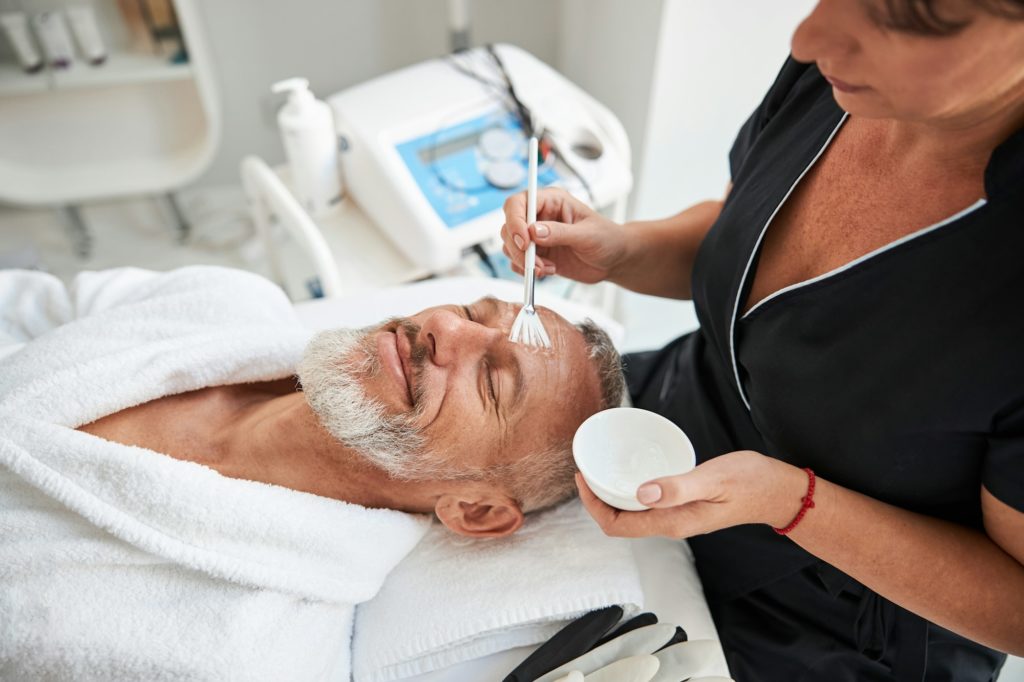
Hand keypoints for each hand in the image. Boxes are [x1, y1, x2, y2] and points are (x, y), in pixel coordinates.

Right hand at [499, 188, 627, 283]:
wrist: (614, 260)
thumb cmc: (607, 238)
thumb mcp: (588, 234)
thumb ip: (561, 232)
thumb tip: (534, 232)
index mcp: (551, 201)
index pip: (518, 203)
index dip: (515, 221)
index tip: (524, 241)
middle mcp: (539, 216)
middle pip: (509, 226)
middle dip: (518, 248)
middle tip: (534, 263)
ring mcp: (535, 237)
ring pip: (510, 246)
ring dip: (523, 261)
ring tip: (546, 268)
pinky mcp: (536, 255)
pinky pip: (517, 262)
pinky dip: (526, 271)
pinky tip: (548, 271)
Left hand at [575, 451, 809, 538]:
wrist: (779, 492)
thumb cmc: (752, 483)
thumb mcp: (713, 479)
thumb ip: (678, 487)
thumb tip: (640, 494)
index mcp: (673, 523)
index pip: (618, 526)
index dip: (593, 506)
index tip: (583, 478)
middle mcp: (671, 525)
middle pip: (619, 522)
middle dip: (596, 500)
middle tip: (586, 470)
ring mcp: (677, 518)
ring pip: (632, 514)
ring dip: (612, 496)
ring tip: (600, 469)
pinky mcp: (684, 507)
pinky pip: (647, 505)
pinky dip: (631, 491)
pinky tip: (631, 472)